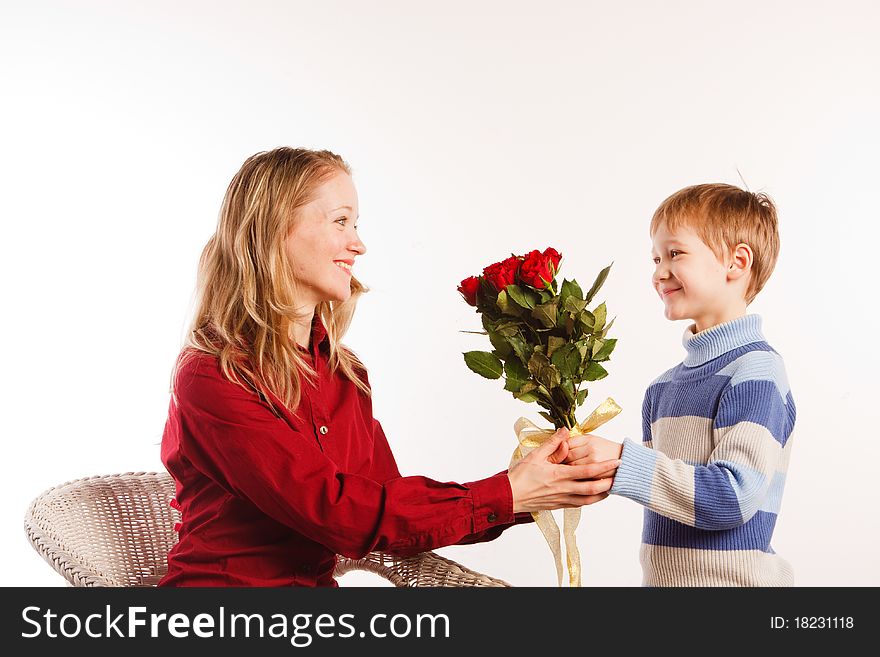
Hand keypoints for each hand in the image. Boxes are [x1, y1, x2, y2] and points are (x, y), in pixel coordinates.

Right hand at [507, 427, 621, 512]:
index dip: (605, 467)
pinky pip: (579, 504)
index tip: (617, 461)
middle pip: (593, 488)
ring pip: (588, 499)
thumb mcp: (535, 455)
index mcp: (559, 475)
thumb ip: (552, 444)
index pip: (588, 471)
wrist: (508, 497)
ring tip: (611, 487)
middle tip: (620, 476)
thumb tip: (565, 432)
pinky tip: (594, 495)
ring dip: (602, 494)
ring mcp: (562, 499)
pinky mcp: (559, 505)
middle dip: (608, 482)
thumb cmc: (520, 476)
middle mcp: (563, 489)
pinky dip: (590, 500)